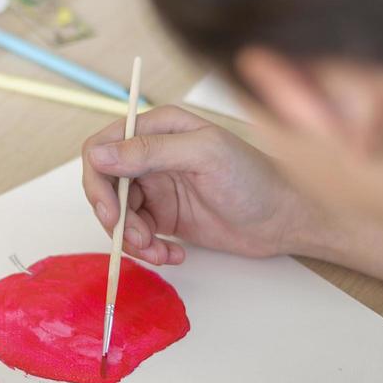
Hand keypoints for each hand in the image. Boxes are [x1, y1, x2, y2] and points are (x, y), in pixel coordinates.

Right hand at [82, 106, 326, 264]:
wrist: (285, 219)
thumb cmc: (256, 178)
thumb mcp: (204, 155)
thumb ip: (150, 151)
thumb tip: (100, 154)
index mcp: (160, 128)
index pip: (103, 146)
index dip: (98, 180)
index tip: (111, 212)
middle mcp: (153, 155)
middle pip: (105, 185)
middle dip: (114, 217)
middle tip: (136, 240)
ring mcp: (157, 187)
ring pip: (118, 215)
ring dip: (132, 239)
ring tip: (160, 251)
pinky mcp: (165, 217)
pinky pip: (138, 235)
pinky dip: (148, 250)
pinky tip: (173, 254)